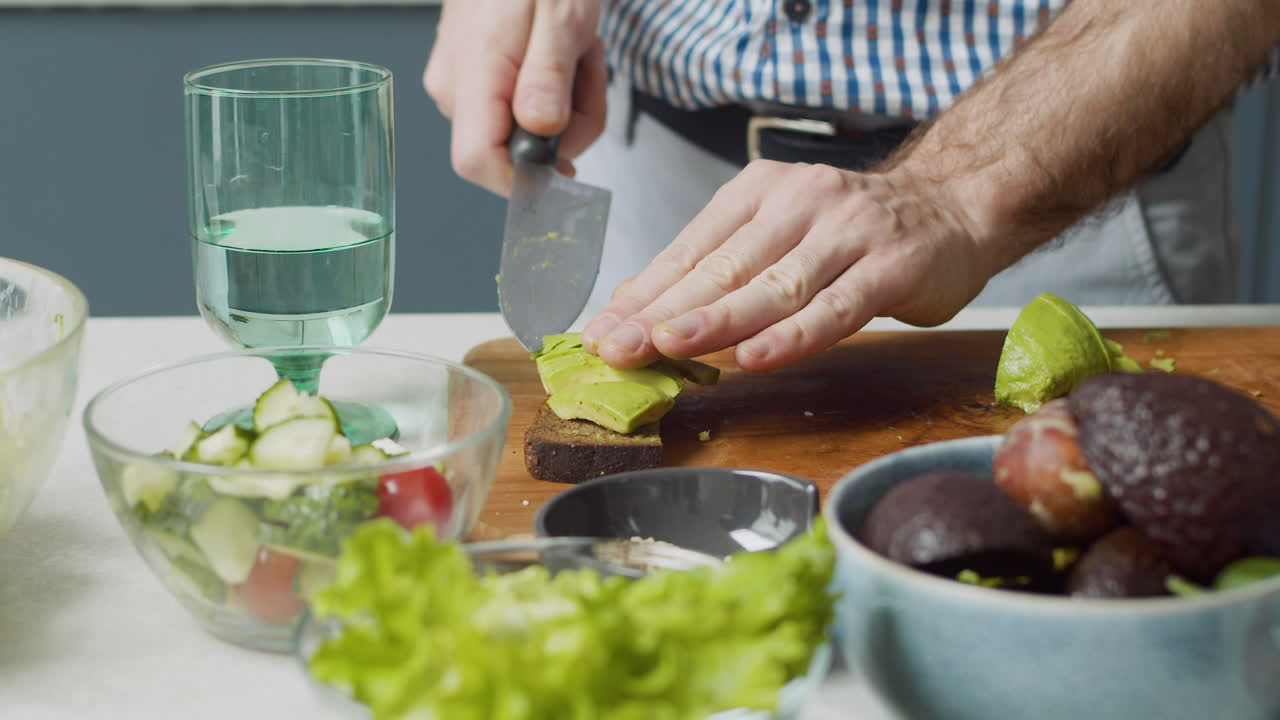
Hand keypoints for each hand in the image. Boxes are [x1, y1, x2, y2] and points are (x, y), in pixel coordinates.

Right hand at [422, 0, 607, 195]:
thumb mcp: (562, 17)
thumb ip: (549, 76)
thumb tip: (540, 130)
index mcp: (474, 72)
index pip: (477, 162)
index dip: (522, 179)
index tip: (565, 167)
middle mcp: (456, 86)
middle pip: (512, 151)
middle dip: (568, 125)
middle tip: (590, 70)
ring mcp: (462, 85)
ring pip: (523, 132)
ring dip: (568, 103)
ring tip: (577, 51)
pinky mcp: (474, 80)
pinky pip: (519, 110)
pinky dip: (554, 90)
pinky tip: (561, 52)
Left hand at [580, 161, 991, 371]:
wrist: (955, 205)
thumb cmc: (856, 231)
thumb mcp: (779, 232)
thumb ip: (720, 267)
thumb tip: (640, 308)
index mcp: (760, 192)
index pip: (691, 249)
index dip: (642, 295)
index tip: (600, 333)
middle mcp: (799, 203)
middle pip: (721, 267)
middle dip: (661, 312)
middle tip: (616, 347)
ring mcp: (847, 233)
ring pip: (772, 285)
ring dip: (716, 320)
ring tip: (667, 346)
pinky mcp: (890, 267)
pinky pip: (835, 308)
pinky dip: (793, 335)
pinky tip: (755, 358)